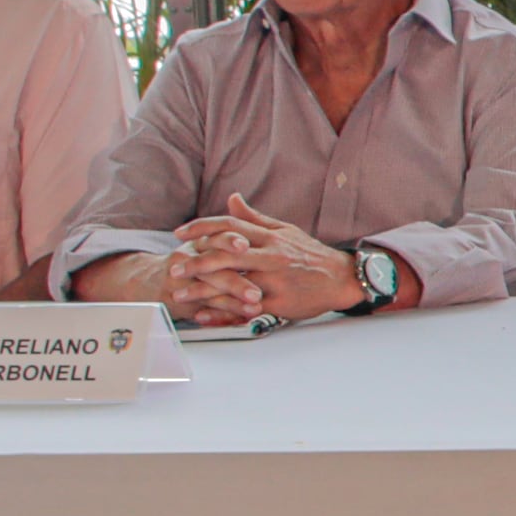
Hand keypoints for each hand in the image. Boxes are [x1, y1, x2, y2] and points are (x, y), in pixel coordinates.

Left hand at [172, 202, 361, 322]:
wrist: (341, 278)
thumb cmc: (310, 254)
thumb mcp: (284, 230)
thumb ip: (254, 218)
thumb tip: (232, 198)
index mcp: (269, 237)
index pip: (230, 226)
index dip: (202, 228)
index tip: (180, 233)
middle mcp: (270, 256)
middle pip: (227, 256)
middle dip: (196, 262)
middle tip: (174, 268)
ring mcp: (274, 281)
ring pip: (233, 284)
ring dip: (202, 291)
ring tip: (179, 295)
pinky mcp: (279, 302)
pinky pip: (245, 309)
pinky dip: (222, 314)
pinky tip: (204, 316)